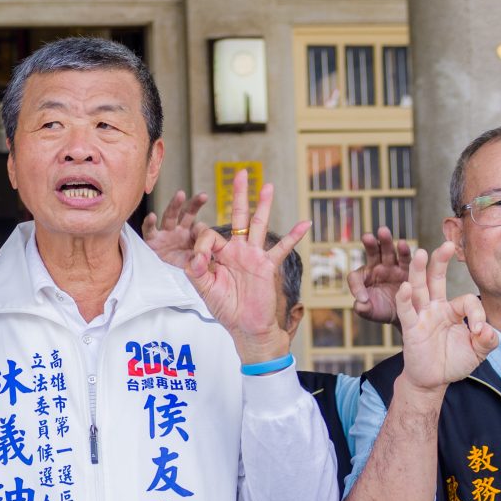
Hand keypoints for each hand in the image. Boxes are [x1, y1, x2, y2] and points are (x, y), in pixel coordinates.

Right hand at [139, 190, 206, 271]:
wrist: (169, 281)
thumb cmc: (186, 270)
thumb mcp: (200, 263)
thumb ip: (204, 256)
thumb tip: (209, 253)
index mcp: (193, 235)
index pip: (200, 227)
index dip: (204, 230)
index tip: (207, 236)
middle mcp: (180, 231)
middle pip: (187, 214)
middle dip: (195, 204)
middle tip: (204, 196)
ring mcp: (166, 234)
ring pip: (169, 216)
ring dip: (175, 205)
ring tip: (181, 194)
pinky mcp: (152, 240)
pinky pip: (149, 230)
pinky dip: (149, 223)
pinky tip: (151, 216)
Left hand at [183, 167, 310, 363]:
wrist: (246, 327)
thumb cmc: (225, 309)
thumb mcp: (205, 290)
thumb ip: (198, 273)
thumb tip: (196, 258)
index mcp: (218, 255)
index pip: (209, 235)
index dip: (201, 243)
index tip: (199, 261)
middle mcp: (237, 250)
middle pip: (238, 217)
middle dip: (239, 195)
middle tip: (240, 173)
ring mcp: (254, 255)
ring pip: (259, 225)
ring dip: (263, 205)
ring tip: (267, 185)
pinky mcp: (268, 265)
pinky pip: (282, 248)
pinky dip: (293, 236)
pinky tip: (305, 223)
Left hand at [348, 226, 411, 327]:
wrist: (404, 314)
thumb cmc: (383, 311)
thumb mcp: (371, 312)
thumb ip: (363, 309)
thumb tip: (359, 304)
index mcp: (364, 278)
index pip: (355, 277)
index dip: (356, 286)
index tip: (362, 298)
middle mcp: (377, 268)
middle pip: (372, 253)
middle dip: (369, 244)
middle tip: (367, 237)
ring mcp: (393, 267)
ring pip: (388, 251)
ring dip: (385, 242)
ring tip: (383, 232)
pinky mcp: (408, 270)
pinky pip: (406, 259)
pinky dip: (404, 251)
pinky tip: (402, 244)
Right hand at [396, 238, 495, 391]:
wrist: (434, 380)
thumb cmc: (454, 362)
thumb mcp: (478, 351)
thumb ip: (487, 340)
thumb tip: (487, 330)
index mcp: (452, 310)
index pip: (466, 300)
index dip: (477, 314)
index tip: (479, 332)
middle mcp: (435, 308)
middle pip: (436, 279)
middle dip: (440, 261)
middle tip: (446, 244)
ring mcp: (422, 316)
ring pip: (419, 288)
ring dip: (418, 270)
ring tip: (419, 252)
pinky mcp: (411, 328)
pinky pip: (406, 311)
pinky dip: (405, 299)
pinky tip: (405, 287)